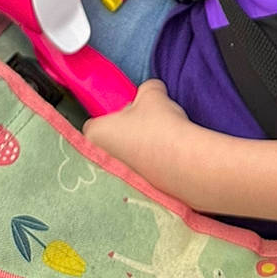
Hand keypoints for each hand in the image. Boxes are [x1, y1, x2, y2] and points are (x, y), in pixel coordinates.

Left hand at [82, 80, 199, 191]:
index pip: (94, 121)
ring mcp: (118, 177)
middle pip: (109, 138)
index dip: (111, 113)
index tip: (127, 110)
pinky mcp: (137, 188)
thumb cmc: (158, 127)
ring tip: (159, 137)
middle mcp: (99, 160)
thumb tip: (149, 92)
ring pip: (125, 155)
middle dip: (125, 131)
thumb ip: (145, 89)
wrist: (182, 163)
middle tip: (144, 121)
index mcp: (94, 135)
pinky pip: (140, 168)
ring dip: (139, 146)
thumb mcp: (152, 93)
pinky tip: (166, 152)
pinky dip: (150, 160)